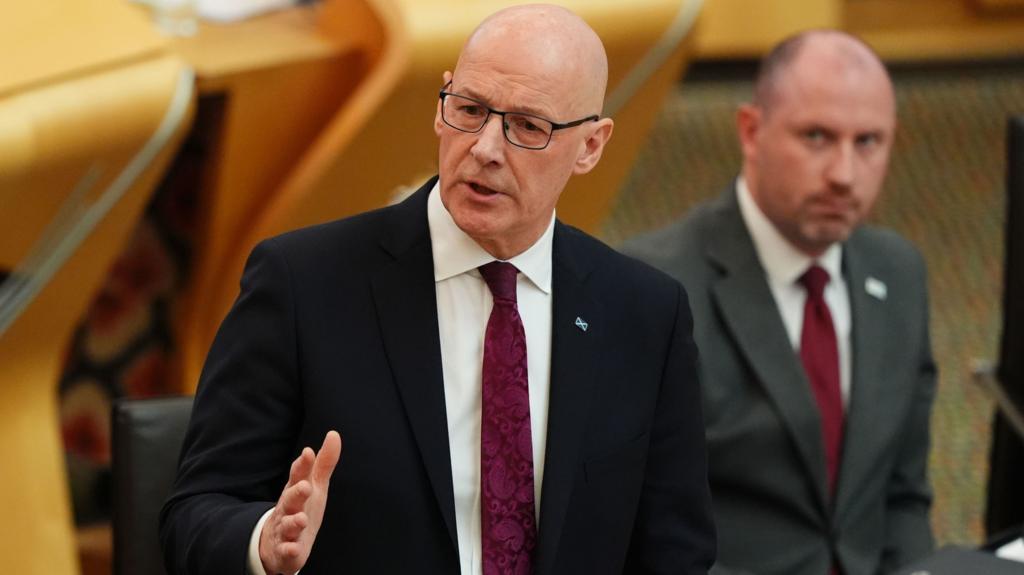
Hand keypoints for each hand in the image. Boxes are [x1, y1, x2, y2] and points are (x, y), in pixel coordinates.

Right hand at [259, 431, 341, 573]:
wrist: (276, 541)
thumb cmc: (300, 506)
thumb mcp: (314, 485)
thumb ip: (324, 462)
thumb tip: (334, 434)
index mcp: (295, 491)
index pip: (297, 476)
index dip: (303, 465)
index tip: (308, 452)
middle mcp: (287, 508)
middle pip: (290, 499)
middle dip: (296, 493)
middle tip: (305, 487)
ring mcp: (285, 529)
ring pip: (287, 525)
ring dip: (293, 522)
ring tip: (301, 519)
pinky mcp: (285, 550)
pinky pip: (286, 551)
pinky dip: (288, 550)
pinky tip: (293, 549)